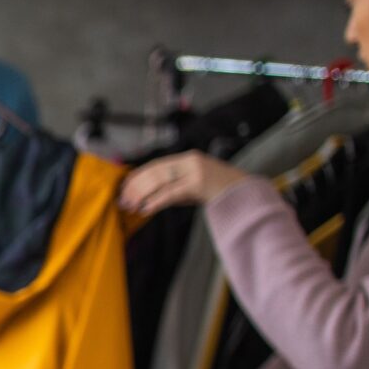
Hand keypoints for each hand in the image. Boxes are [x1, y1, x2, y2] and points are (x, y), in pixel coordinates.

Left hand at [119, 151, 253, 214]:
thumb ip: (172, 186)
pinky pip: (171, 192)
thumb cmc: (216, 191)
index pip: (155, 165)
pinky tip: (145, 209)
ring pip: (160, 181)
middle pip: (154, 172)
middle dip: (135, 187)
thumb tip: (144, 197)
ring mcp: (195, 171)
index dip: (137, 177)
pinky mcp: (199, 184)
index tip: (124, 188)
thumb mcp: (192, 185)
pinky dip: (155, 201)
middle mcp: (189, 161)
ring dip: (141, 195)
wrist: (245, 193)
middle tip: (123, 201)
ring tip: (130, 206)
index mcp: (187, 158)